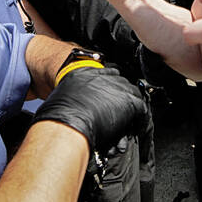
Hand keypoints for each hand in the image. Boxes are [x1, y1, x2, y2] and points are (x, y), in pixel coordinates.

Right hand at [34, 66, 148, 151]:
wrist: (68, 124)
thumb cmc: (58, 118)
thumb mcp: (61, 100)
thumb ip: (72, 99)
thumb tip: (76, 109)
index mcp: (83, 73)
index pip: (105, 75)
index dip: (109, 88)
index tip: (110, 97)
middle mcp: (102, 77)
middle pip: (120, 83)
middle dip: (121, 96)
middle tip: (121, 111)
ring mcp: (117, 87)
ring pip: (133, 94)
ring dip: (132, 107)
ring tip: (133, 119)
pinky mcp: (129, 101)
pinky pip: (142, 110)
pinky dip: (142, 121)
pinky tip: (141, 128)